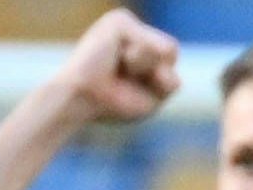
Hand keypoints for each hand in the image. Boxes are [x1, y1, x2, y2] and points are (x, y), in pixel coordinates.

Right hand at [54, 8, 180, 126]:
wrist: (80, 100)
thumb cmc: (109, 104)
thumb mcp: (150, 101)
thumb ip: (169, 82)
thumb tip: (168, 50)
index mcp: (137, 45)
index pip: (170, 61)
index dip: (158, 83)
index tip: (128, 88)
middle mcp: (131, 30)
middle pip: (172, 52)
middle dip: (154, 75)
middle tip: (123, 79)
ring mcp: (124, 23)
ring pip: (167, 48)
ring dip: (145, 69)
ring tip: (117, 68)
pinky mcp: (118, 21)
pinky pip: (153, 45)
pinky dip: (139, 61)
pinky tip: (114, 59)